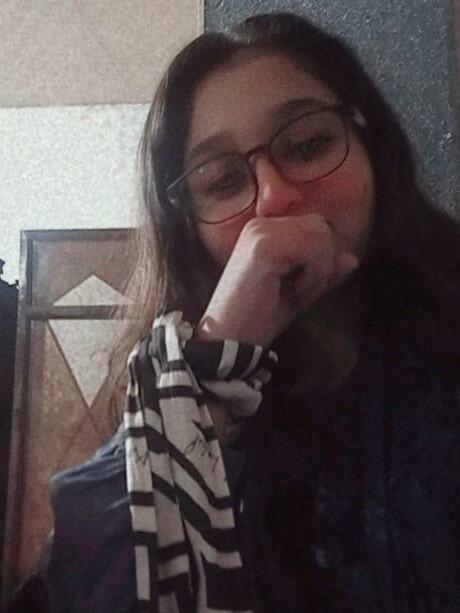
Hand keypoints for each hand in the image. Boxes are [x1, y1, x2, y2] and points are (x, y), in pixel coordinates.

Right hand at [195, 214, 357, 346]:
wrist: (231, 340)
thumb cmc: (260, 318)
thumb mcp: (300, 291)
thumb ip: (325, 272)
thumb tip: (352, 258)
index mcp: (265, 230)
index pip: (315, 226)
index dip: (320, 258)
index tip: (298, 285)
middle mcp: (261, 224)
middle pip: (321, 228)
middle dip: (321, 263)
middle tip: (298, 290)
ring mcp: (261, 232)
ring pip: (321, 237)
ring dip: (318, 271)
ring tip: (294, 291)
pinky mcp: (265, 246)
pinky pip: (314, 250)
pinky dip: (313, 276)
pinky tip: (291, 292)